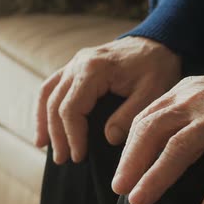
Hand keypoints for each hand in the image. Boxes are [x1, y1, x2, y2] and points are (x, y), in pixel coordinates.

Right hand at [35, 36, 181, 163]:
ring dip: (45, 122)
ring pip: (47, 94)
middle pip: (55, 103)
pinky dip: (44, 107)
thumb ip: (129, 116)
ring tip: (46, 148)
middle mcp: (78, 63)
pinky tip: (45, 126)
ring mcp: (74, 63)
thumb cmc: (157, 68)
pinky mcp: (75, 66)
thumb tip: (108, 138)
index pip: (72, 108)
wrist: (158, 43)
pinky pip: (51, 87)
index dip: (73, 136)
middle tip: (63, 160)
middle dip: (58, 135)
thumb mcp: (152, 93)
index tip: (79, 157)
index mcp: (95, 69)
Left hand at [111, 58, 203, 203]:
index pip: (146, 118)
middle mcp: (198, 102)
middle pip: (153, 132)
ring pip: (179, 150)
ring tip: (140, 201)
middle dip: (131, 162)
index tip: (122, 171)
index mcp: (186, 91)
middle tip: (120, 189)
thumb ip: (185, 108)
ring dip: (156, 177)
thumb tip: (162, 137)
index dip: (130, 147)